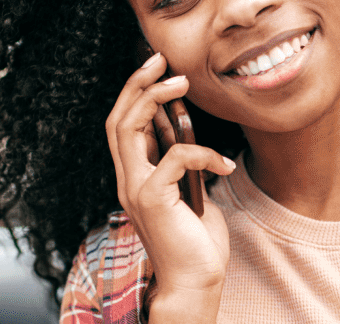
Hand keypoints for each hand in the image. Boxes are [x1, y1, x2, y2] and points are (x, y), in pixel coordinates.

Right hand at [105, 52, 235, 321]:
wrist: (195, 280)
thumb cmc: (196, 240)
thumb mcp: (189, 190)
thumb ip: (180, 164)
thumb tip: (184, 131)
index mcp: (134, 176)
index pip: (121, 124)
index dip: (133, 92)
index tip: (155, 66)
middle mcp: (127, 180)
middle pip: (116, 119)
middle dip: (135, 83)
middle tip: (159, 59)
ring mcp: (136, 189)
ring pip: (128, 129)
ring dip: (154, 99)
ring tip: (182, 84)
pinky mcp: (152, 199)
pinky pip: (174, 157)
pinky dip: (201, 151)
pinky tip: (223, 162)